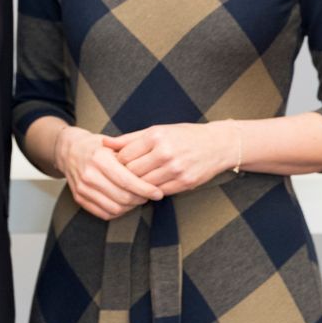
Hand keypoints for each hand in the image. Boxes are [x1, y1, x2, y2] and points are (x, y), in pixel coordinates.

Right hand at [54, 125, 161, 219]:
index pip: (127, 181)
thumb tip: (155, 172)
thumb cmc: (96, 146)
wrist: (69, 150)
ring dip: (130, 207)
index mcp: (99, 159)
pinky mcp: (79, 198)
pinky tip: (125, 204)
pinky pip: (103, 213)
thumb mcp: (113, 144)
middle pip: (122, 197)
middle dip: (140, 199)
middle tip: (150, 195)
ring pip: (115, 208)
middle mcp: (89, 175)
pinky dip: (118, 212)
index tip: (158, 192)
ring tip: (138, 199)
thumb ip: (132, 156)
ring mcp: (82, 188)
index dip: (146, 189)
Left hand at [104, 121, 239, 197]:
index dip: (117, 163)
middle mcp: (165, 152)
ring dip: (137, 186)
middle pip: (132, 172)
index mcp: (156, 136)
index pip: (124, 156)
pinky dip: (151, 191)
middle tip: (121, 177)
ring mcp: (176, 169)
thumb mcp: (157, 131)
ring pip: (144, 185)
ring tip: (134, 183)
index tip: (116, 165)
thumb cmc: (183, 136)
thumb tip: (104, 142)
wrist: (217, 144)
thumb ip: (129, 138)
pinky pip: (159, 192)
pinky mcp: (185, 183)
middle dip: (124, 176)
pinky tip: (150, 186)